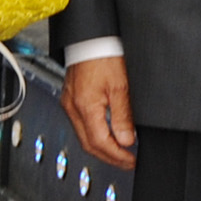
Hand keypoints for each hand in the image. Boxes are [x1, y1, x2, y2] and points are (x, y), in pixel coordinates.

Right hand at [66, 52, 136, 168]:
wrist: (89, 38)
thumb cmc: (103, 55)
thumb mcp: (120, 86)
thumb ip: (122, 116)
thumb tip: (126, 140)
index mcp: (85, 106)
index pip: (100, 142)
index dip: (117, 156)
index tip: (131, 160)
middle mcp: (73, 108)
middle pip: (89, 145)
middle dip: (109, 157)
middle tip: (127, 162)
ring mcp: (69, 104)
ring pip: (84, 137)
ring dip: (102, 148)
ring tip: (120, 152)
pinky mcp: (70, 99)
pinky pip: (80, 125)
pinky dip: (95, 135)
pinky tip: (106, 135)